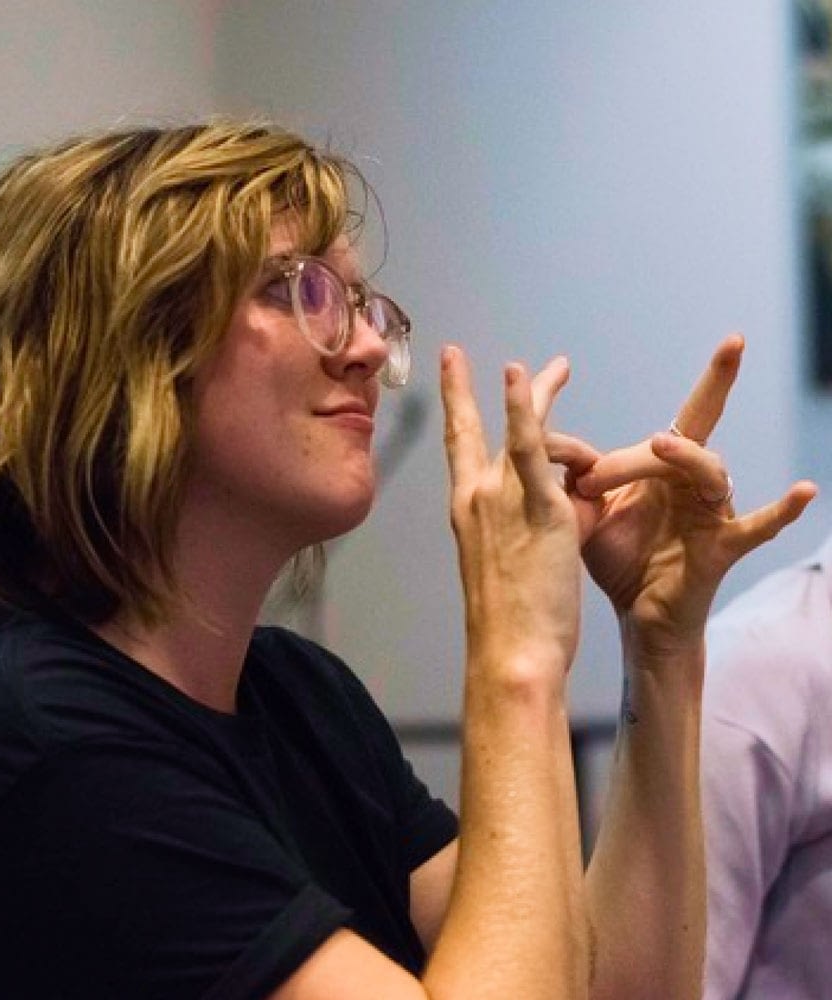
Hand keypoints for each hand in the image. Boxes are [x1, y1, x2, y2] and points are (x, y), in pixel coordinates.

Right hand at [441, 346, 598, 677]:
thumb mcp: (517, 560)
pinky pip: (528, 447)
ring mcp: (499, 498)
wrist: (513, 652)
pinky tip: (519, 375)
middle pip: (473, 429)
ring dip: (535, 394)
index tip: (451, 374)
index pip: (458, 448)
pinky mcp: (536, 506)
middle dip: (464, 390)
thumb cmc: (514, 621)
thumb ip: (539, 520)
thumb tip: (572, 500)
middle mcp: (474, 497)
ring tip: (557, 367)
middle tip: (464, 357)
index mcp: (467, 511)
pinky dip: (522, 408)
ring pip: (517, 431)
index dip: (454, 408)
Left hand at [570, 334, 815, 652]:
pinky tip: (804, 491)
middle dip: (644, 445)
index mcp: (663, 469)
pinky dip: (782, 510)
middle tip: (591, 477)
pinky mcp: (722, 548)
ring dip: (683, 457)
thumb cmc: (619, 557)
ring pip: (709, 472)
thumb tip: (548, 444)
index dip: (613, 445)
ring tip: (659, 444)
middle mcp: (693, 482)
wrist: (636, 614)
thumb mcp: (589, 512)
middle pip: (683, 440)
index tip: (563, 458)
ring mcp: (712, 513)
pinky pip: (759, 527)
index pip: (665, 429)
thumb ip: (576, 477)